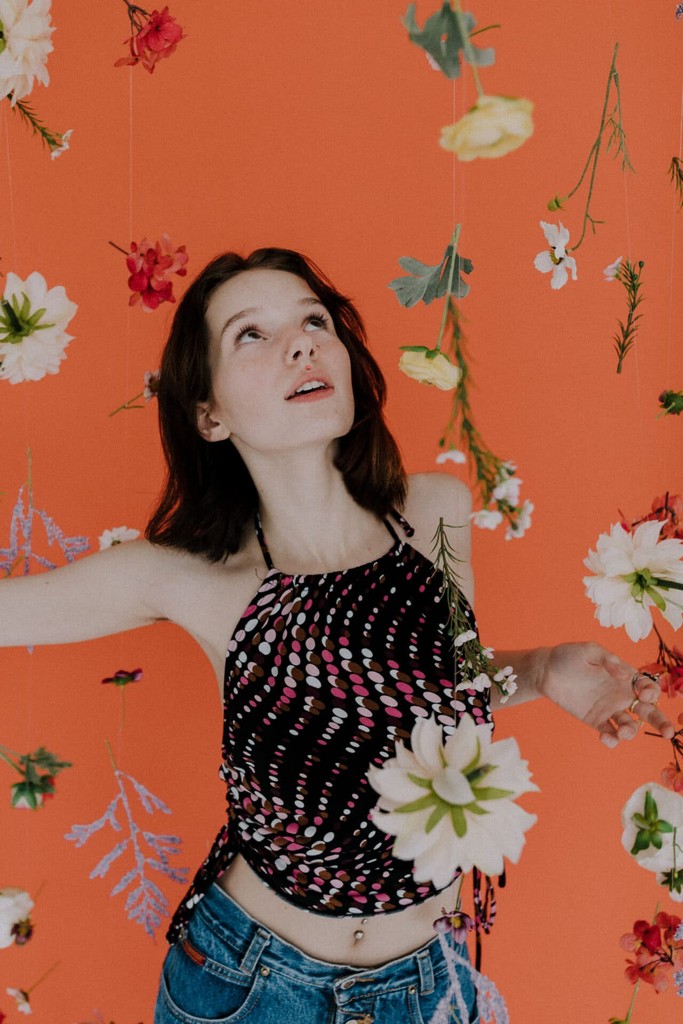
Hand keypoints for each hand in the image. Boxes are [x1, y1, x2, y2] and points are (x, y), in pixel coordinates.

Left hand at [536, 641, 674, 746]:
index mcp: (625, 676)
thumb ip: (607, 659)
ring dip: (631, 732)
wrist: (546, 671)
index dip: (652, 692)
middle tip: (669, 732)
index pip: (648, 686)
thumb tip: (623, 673)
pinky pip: (609, 733)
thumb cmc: (569, 656)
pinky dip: (611, 739)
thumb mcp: (588, 650)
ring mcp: (609, 709)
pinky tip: (607, 738)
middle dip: (661, 722)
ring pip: (630, 726)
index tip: (644, 694)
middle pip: (648, 711)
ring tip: (623, 733)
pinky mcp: (595, 720)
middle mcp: (622, 694)